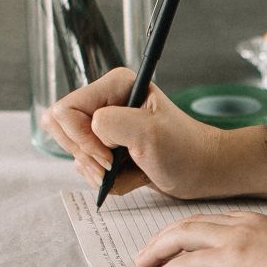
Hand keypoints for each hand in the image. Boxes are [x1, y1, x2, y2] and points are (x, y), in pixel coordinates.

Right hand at [40, 68, 266, 200]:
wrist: (205, 171)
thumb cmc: (185, 150)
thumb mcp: (149, 134)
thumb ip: (111, 124)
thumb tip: (89, 127)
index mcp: (114, 86)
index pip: (66, 111)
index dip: (82, 139)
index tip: (110, 156)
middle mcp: (106, 102)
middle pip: (62, 131)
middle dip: (87, 157)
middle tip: (115, 165)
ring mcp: (105, 127)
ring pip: (74, 154)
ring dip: (98, 172)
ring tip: (129, 170)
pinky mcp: (107, 148)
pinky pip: (87, 168)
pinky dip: (107, 181)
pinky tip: (133, 176)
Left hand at [136, 212, 266, 266]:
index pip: (227, 222)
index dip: (203, 232)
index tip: (189, 244)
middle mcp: (254, 224)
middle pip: (198, 222)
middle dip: (170, 235)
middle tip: (151, 250)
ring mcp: (242, 239)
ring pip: (186, 234)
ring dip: (160, 248)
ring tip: (144, 263)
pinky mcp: (234, 260)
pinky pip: (187, 263)